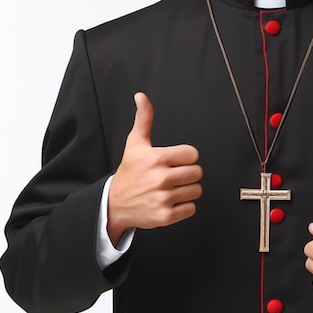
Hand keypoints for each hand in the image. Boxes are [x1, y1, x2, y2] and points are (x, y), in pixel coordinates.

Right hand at [107, 92, 201, 245]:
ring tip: (172, 188)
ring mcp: (163, 198)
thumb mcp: (135, 143)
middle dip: (188, 173)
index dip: (186, 157)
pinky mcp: (165, 216)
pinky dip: (184, 206)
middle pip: (197, 172)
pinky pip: (191, 208)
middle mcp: (160, 178)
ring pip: (196, 190)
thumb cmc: (129, 171)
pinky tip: (171, 201)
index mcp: (156, 158)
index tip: (176, 160)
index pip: (192, 154)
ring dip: (187, 190)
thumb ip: (144, 118)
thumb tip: (141, 96)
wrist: (114, 203)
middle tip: (174, 175)